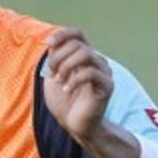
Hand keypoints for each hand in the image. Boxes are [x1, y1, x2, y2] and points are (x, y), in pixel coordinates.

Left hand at [43, 27, 112, 141]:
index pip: (78, 33)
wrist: (74, 124)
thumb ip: (53, 59)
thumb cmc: (64, 102)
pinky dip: (74, 80)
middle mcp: (95, 61)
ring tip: (60, 80)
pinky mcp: (107, 86)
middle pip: (77, 44)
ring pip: (86, 54)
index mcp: (82, 57)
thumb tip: (52, 41)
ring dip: (66, 66)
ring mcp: (103, 72)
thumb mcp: (52, 77)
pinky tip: (66, 90)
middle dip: (59, 57)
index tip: (49, 44)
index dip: (63, 34)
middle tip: (53, 74)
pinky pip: (91, 73)